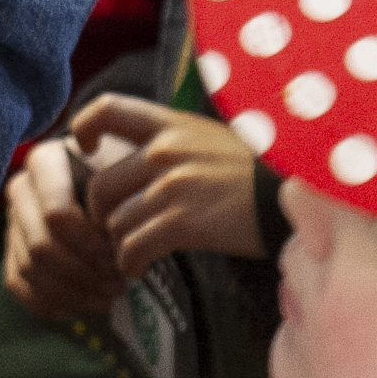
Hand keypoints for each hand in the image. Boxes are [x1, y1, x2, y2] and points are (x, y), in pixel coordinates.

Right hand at [1, 133, 126, 322]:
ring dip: (72, 291)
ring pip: (30, 269)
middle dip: (82, 273)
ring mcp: (13, 220)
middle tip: (119, 284)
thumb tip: (122, 242)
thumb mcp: (130, 177)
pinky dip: (51, 302)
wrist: (114, 189)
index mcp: (45, 162)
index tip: (120, 255)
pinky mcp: (12, 248)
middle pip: (40, 246)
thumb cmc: (126, 181)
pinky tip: (82, 305)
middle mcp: (21, 188)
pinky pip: (18, 284)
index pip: (56, 215)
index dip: (89, 244)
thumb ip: (123, 198)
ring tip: (109, 296)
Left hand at [74, 94, 272, 276]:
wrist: (293, 196)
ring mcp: (172, 187)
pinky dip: (129, 263)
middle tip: (110, 228)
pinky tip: (137, 268)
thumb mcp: (208, 138)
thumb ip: (170, 143)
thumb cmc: (253, 171)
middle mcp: (164, 151)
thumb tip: (134, 164)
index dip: (83, 125)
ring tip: (129, 252)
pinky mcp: (183, 223)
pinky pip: (134, 248)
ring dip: (117, 244)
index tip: (83, 148)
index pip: (107, 108)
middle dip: (99, 215)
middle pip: (100, 185)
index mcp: (169, 125)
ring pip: (115, 222)